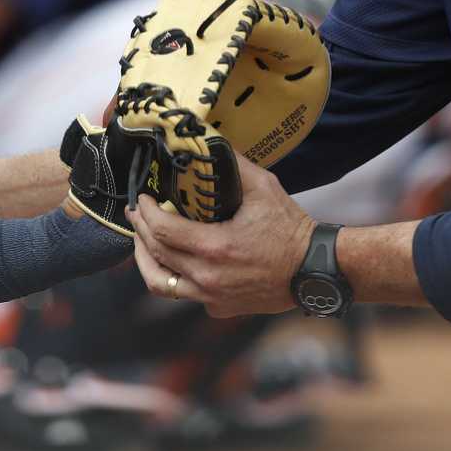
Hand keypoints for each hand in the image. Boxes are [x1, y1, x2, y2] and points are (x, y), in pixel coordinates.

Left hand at [127, 156, 310, 317]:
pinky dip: (174, 277)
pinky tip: (176, 262)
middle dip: (140, 230)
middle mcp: (207, 278)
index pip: (162, 230)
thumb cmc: (291, 230)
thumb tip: (209, 142)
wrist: (313, 270)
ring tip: (143, 242)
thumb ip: (233, 165)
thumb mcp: (264, 189)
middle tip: (137, 213)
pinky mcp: (219, 308)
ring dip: (145, 261)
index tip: (142, 199)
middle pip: (155, 254)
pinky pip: (184, 295)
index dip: (146, 213)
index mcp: (214, 248)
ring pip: (160, 284)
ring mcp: (211, 298)